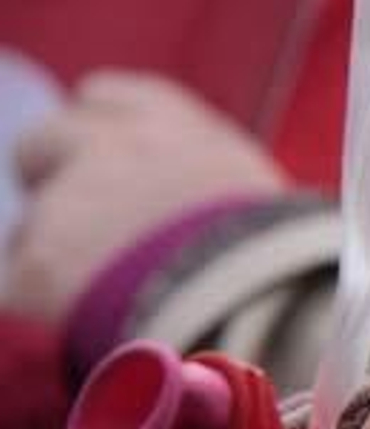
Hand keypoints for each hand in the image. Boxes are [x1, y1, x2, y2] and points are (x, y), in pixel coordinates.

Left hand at [3, 71, 286, 321]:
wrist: (267, 315)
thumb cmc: (283, 267)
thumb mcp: (259, 201)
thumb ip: (206, 186)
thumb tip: (190, 210)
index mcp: (173, 126)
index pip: (103, 99)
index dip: (100, 135)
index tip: (111, 167)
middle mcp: (113, 147)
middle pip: (47, 142)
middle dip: (59, 181)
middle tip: (95, 237)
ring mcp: (70, 203)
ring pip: (35, 222)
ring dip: (60, 252)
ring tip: (114, 301)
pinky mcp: (39, 266)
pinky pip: (23, 285)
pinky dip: (51, 307)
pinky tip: (94, 330)